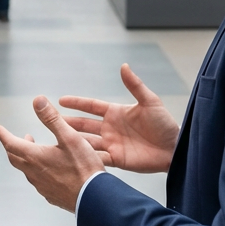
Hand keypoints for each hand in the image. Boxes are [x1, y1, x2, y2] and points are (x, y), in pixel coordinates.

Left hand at [0, 96, 105, 211]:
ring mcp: (42, 186)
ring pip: (26, 170)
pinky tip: (47, 170)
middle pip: (15, 158)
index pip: (11, 144)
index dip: (3, 135)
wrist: (95, 199)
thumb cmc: (84, 169)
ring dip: (25, 159)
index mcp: (35, 157)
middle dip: (12, 146)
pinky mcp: (51, 195)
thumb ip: (52, 119)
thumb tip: (38, 102)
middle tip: (13, 139)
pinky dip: (36, 171)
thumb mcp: (69, 137)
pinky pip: (37, 182)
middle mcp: (34, 173)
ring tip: (33, 151)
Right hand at [60, 63, 179, 172]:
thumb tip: (124, 66)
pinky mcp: (116, 159)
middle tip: (49, 120)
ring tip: (56, 139)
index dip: (76, 103)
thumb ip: (134, 85)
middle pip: (84, 124)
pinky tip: (74, 156)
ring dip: (73, 140)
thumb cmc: (165, 124)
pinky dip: (86, 157)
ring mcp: (112, 144)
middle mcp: (110, 128)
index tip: (60, 100)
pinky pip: (98, 157)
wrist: (175, 149)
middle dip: (67, 122)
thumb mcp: (150, 102)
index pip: (91, 106)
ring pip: (86, 141)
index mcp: (116, 112)